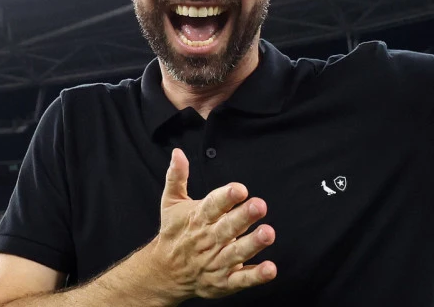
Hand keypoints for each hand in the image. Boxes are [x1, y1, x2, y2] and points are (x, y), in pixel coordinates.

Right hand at [145, 148, 276, 300]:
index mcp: (198, 218)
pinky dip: (255, 276)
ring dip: (252, 244)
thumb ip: (177, 177)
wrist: (163, 273)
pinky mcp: (223, 282)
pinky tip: (270, 269)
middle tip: (259, 205)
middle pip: (227, 228)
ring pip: (236, 253)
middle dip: (243, 217)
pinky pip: (241, 279)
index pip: (212, 206)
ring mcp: (216, 262)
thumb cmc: (173, 233)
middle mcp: (208, 240)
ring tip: (268, 233)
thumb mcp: (171, 203)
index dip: (226, 197)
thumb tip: (178, 153)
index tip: (239, 189)